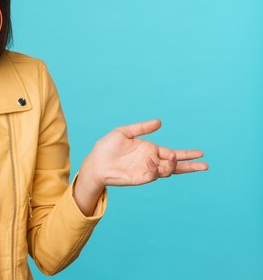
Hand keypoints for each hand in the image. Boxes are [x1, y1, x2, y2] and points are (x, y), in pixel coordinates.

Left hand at [82, 119, 208, 187]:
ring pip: (167, 170)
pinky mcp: (140, 178)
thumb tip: (160, 122)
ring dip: (172, 165)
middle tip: (206, 165)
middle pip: (176, 165)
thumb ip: (142, 127)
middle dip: (190, 165)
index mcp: (151, 150)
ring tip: (172, 157)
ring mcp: (147, 170)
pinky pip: (154, 174)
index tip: (201, 153)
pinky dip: (156, 168)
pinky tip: (152, 162)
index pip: (173, 153)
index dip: (187, 154)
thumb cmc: (108, 147)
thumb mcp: (124, 132)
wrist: (96, 162)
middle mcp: (152, 161)